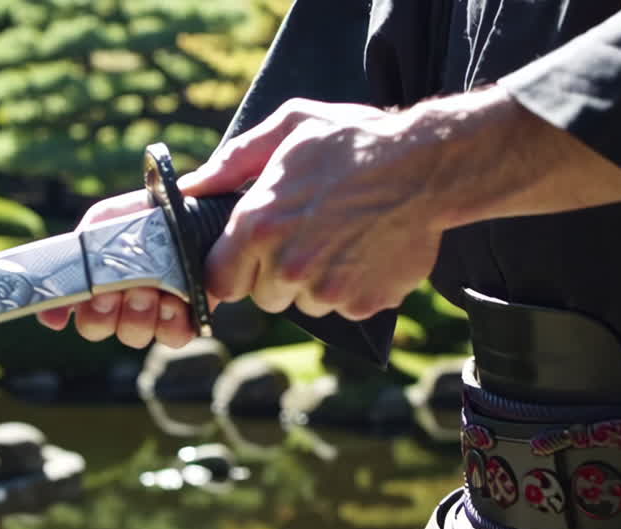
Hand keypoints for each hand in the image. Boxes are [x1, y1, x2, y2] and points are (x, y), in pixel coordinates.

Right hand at [35, 189, 196, 348]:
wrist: (202, 209)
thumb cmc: (152, 209)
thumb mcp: (108, 217)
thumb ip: (83, 240)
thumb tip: (67, 270)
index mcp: (97, 275)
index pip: (68, 303)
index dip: (55, 313)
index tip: (57, 319)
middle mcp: (121, 299)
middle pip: (94, 327)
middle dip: (99, 314)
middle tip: (113, 294)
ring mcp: (154, 311)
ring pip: (131, 335)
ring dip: (136, 316)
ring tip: (151, 291)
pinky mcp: (188, 317)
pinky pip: (172, 338)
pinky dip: (170, 324)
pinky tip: (174, 302)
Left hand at [182, 86, 620, 320]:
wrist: (427, 165)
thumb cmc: (355, 140)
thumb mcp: (290, 128)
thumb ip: (233, 161)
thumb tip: (192, 185)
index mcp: (259, 225)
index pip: (218, 281)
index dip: (231, 272)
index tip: (244, 261)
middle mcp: (288, 265)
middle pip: (264, 297)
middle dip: (277, 273)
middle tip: (306, 236)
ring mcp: (328, 289)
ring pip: (306, 304)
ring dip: (316, 281)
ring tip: (342, 237)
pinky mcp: (364, 304)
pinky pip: (345, 307)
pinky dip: (354, 286)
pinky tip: (368, 248)